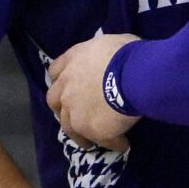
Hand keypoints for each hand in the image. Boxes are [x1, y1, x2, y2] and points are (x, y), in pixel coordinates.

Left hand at [46, 33, 142, 150]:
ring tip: (92, 143)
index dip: (62, 81)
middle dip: (63, 110)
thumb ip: (101, 55)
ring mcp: (74, 111)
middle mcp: (65, 88)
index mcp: (71, 62)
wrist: (134, 75)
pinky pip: (100, 140)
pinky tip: (122, 144)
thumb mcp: (109, 43)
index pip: (55, 72)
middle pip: (55, 103)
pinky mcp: (89, 129)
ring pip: (70, 128)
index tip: (68, 88)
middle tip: (76, 117)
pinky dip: (110, 142)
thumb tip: (110, 59)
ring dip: (80, 135)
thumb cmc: (127, 54)